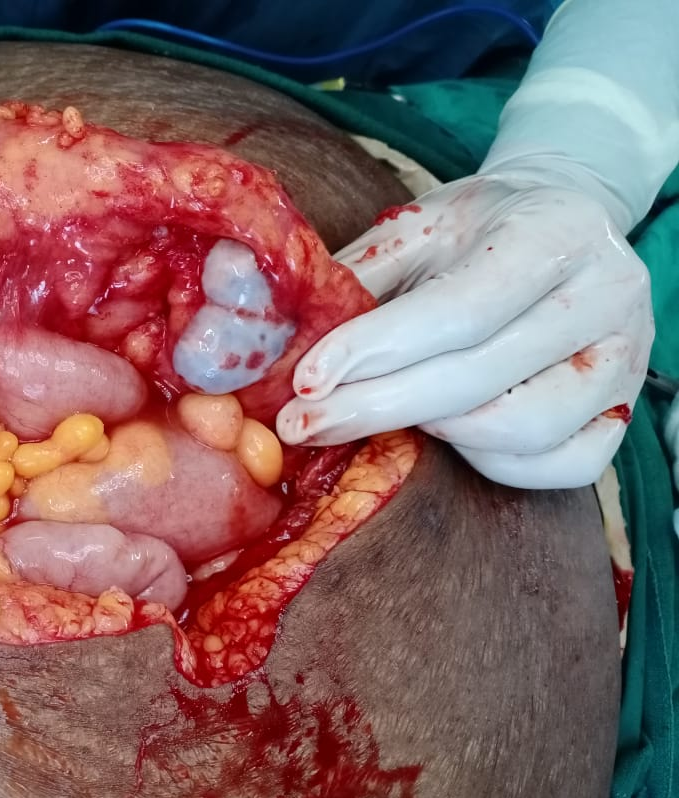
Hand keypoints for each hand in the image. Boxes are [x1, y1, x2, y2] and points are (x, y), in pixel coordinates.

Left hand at [275, 174, 653, 489]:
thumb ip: (358, 277)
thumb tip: (276, 332)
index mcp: (556, 232)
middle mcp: (608, 295)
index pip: (459, 308)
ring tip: (374, 413)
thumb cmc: (477, 230)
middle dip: (377, 407)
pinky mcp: (622, 411)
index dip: (375, 350)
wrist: (560, 227)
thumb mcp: (417, 228)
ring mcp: (626, 359)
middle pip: (481, 377)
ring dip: (433, 433)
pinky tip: (440, 435)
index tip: (305, 382)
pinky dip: (490, 462)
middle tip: (303, 425)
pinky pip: (558, 466)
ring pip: (522, 430)